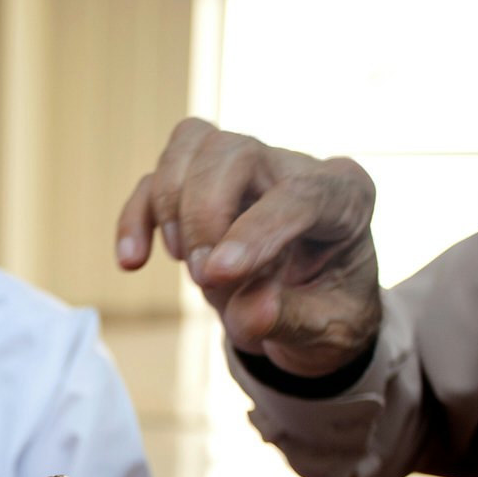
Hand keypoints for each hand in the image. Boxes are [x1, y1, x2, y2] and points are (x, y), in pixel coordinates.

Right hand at [116, 118, 382, 377]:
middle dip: (203, 215)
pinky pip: (156, 177)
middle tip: (202, 276)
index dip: (254, 231)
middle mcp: (294, 168)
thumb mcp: (324, 331)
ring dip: (170, 206)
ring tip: (185, 265)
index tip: (215, 274)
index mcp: (345, 197)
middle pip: (233, 151)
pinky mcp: (201, 185)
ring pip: (191, 144)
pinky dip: (137, 216)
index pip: (298, 194)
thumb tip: (252, 315)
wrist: (310, 313)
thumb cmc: (327, 315)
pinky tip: (132, 261)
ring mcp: (245, 170)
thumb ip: (288, 320)